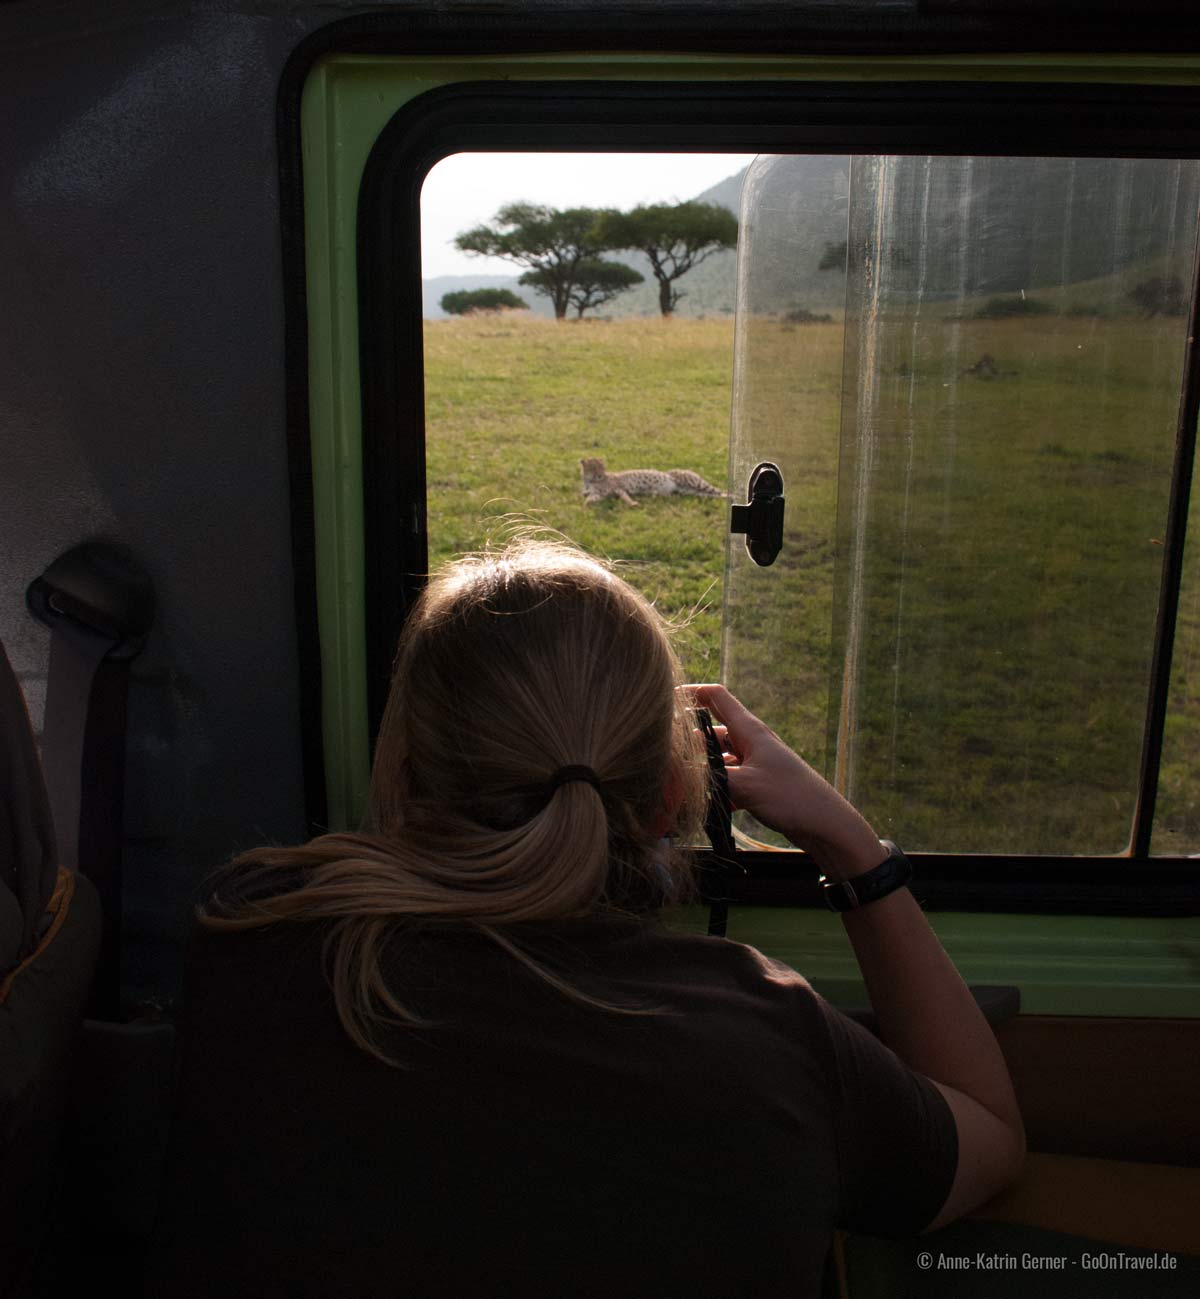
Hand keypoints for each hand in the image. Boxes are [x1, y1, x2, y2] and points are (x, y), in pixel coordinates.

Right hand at [686, 683, 886, 880]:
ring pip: (717, 760)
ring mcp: (755, 764)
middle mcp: (751, 743)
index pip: (716, 697)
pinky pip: (728, 783)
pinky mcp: (758, 786)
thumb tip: (674, 776)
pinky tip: (704, 809)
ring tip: (678, 787)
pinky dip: (715, 792)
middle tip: (664, 757)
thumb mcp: (744, 785)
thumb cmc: (791, 797)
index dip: (691, 692)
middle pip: (711, 731)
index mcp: (750, 731)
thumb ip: (709, 778)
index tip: (666, 701)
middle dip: (688, 741)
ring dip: (700, 771)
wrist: (826, 825)